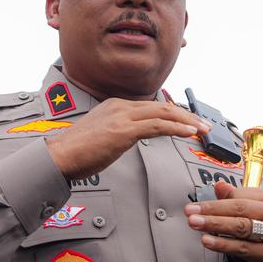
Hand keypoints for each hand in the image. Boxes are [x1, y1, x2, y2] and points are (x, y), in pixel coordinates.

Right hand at [46, 98, 209, 179]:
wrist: (60, 156)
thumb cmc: (76, 151)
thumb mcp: (102, 135)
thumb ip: (119, 132)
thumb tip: (131, 138)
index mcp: (116, 105)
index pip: (152, 106)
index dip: (174, 114)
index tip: (187, 122)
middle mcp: (121, 106)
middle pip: (162, 106)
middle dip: (186, 115)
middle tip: (203, 125)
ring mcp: (122, 117)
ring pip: (164, 113)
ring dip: (187, 122)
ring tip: (202, 129)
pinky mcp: (124, 130)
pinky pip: (157, 126)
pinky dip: (177, 128)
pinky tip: (188, 133)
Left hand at [186, 181, 262, 261]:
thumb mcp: (259, 209)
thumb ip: (238, 197)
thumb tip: (219, 186)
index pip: (242, 196)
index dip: (217, 200)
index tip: (197, 203)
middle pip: (240, 209)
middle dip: (212, 209)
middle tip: (191, 211)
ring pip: (241, 228)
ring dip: (215, 225)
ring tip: (195, 223)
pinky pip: (242, 248)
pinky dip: (223, 244)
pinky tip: (208, 241)